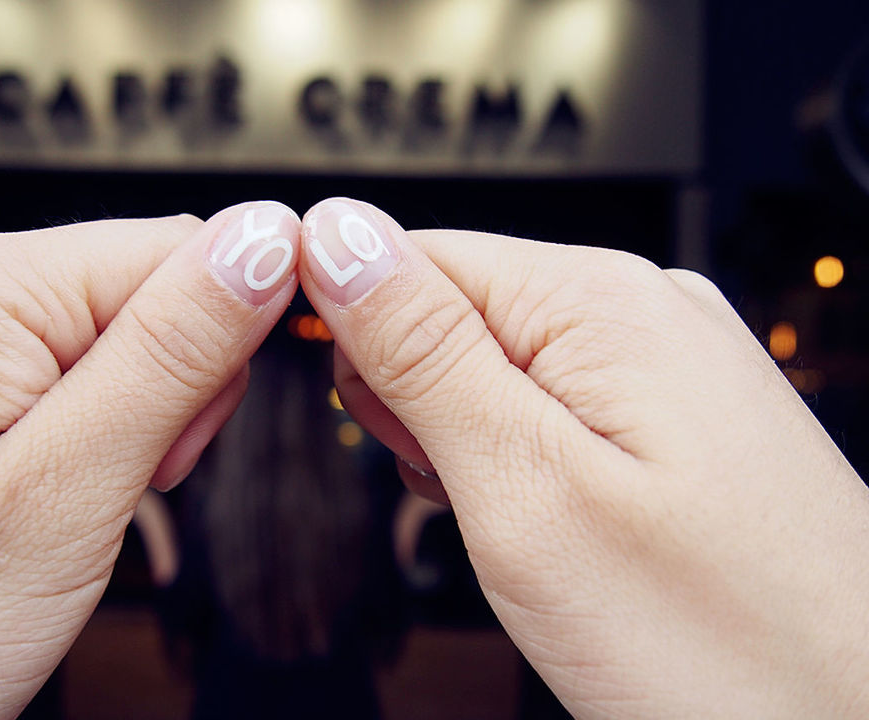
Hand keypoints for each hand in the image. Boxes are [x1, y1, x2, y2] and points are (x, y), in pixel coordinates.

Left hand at [0, 202, 299, 717]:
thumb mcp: (62, 494)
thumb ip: (173, 353)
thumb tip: (265, 238)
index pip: (180, 247)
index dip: (220, 346)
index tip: (185, 446)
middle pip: (139, 290)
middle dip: (169, 390)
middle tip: (123, 487)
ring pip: (98, 340)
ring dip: (122, 420)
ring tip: (68, 506)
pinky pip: (40, 376)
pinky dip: (70, 435)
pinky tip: (35, 497)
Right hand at [299, 198, 868, 717]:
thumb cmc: (720, 639)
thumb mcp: (523, 489)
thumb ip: (420, 350)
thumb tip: (337, 236)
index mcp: (598, 301)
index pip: (408, 255)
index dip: (359, 341)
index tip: (376, 430)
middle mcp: (644, 310)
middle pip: (451, 313)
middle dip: (421, 406)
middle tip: (470, 497)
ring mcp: (669, 364)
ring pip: (496, 370)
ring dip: (470, 446)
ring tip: (526, 527)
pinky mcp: (678, 418)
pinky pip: (554, 411)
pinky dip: (524, 467)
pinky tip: (559, 526)